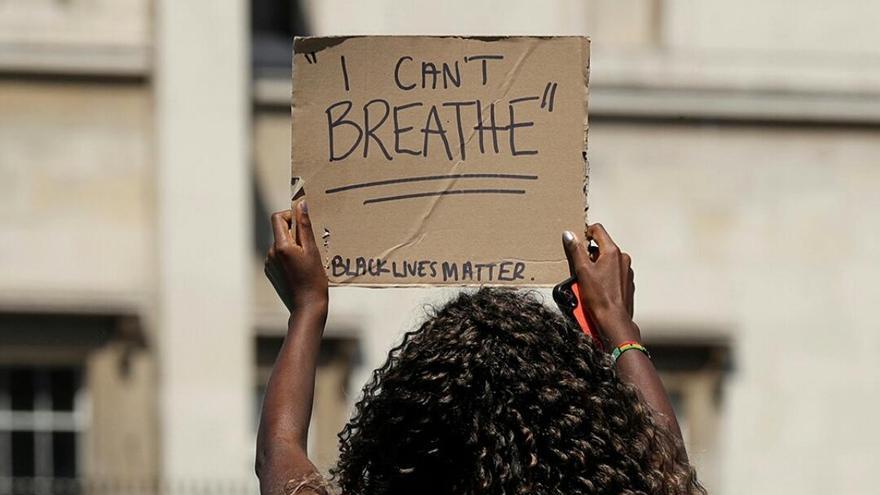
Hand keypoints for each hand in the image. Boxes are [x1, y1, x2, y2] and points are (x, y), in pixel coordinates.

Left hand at [265, 203, 327, 313]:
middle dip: (295, 234)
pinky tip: (299, 270)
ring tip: (306, 262)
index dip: (290, 216)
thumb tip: (300, 204)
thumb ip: (305, 226)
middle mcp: (271, 253)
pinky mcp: (271, 272)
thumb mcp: (313, 250)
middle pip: (280, 231)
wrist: (307, 307)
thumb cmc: (314, 279)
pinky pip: (278, 257)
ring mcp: (269, 264)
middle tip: (310, 247)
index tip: (303, 225)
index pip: (278, 218)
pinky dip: (288, 258)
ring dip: (292, 247)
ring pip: (280, 244)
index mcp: (281, 246)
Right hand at [562, 223, 639, 346]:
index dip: (586, 233)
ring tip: (588, 282)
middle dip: (590, 255)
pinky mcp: (627, 281)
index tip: (578, 242)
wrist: (614, 319)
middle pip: (602, 247)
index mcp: (612, 251)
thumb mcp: (582, 271)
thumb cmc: (600, 298)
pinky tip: (597, 288)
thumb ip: (576, 250)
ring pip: (607, 260)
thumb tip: (569, 235)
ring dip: (596, 266)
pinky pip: (612, 272)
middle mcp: (622, 258)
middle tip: (581, 269)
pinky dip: (603, 276)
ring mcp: (626, 270)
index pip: (598, 230)